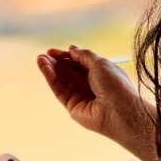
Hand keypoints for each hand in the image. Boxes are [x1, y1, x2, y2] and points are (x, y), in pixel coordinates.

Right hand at [37, 45, 157, 159]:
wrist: (119, 110)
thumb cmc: (115, 84)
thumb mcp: (100, 63)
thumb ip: (84, 55)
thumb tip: (71, 49)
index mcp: (100, 73)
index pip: (79, 63)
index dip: (66, 56)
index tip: (52, 51)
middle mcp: (90, 85)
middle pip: (69, 72)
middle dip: (56, 63)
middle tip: (43, 55)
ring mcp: (81, 97)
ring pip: (62, 81)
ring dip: (51, 70)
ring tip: (40, 59)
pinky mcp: (73, 107)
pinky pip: (60, 91)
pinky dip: (52, 80)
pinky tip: (45, 69)